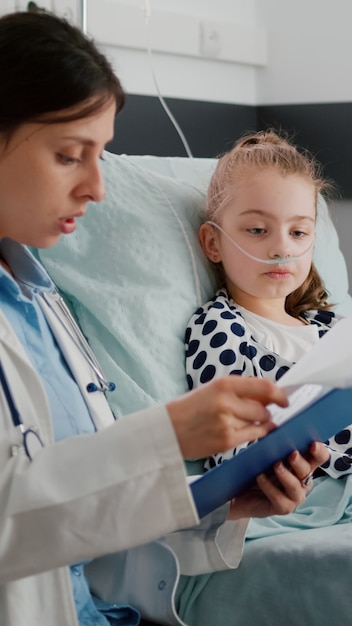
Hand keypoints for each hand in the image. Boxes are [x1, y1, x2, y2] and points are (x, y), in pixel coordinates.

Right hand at [166, 377, 287, 458]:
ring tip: (248, 421)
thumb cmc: (190, 408)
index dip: (279, 394)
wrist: (167, 429)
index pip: (264, 386)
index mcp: (223, 384)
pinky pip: (253, 436)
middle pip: (263, 407)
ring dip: (261, 422)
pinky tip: (251, 431)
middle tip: (261, 412)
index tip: (285, 399)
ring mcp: (227, 423)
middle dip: (266, 411)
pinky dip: (256, 433)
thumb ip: (239, 390)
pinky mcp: (227, 441)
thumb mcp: (212, 390)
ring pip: (260, 422)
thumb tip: (269, 394)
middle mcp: (226, 402)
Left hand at [228, 441, 328, 519]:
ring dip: (286, 475)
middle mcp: (302, 481)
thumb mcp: (266, 453)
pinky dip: (270, 487)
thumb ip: (274, 443)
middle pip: (307, 470)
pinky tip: (260, 478)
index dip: (319, 451)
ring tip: (275, 465)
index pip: (319, 457)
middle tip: (291, 453)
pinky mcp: (283, 508)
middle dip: (300, 462)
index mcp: (303, 464)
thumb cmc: (256, 469)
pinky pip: (280, 499)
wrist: (240, 492)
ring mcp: (294, 496)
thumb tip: (274, 429)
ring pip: (295, 487)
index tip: (313, 444)